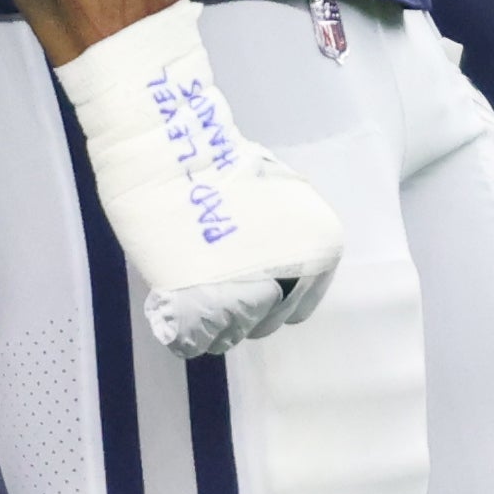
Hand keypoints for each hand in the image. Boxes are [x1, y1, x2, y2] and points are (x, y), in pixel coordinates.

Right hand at [57, 0, 342, 357]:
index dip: (268, 296)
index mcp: (320, 250)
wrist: (174, 151)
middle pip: (266, 323)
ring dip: (213, 322)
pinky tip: (177, 306)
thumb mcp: (276, 199)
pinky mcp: (204, 309)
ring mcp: (250, 299)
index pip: (298, 305)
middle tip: (213, 284)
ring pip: (232, 337)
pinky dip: (187, 332)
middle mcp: (296, 280)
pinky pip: (198, 341)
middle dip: (241, 310)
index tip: (242, 281)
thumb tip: (263, 267)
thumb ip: (278, 240)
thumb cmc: (221, 162)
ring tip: (192, 294)